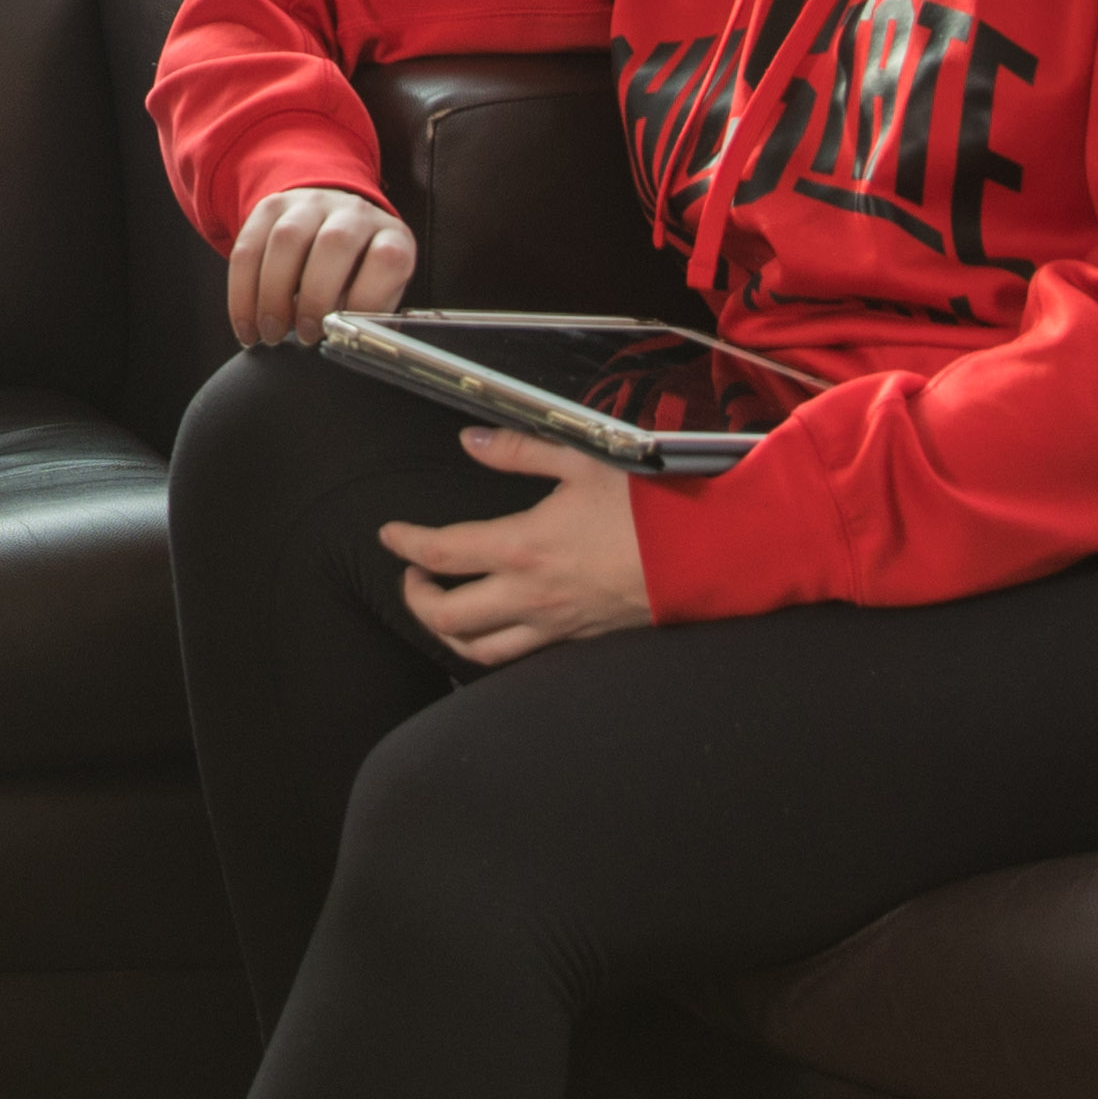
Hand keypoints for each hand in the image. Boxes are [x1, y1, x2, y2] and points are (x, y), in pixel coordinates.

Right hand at [221, 182, 419, 347]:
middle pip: (333, 243)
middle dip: (314, 297)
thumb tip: (346, 345)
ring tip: (271, 334)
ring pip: (286, 239)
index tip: (344, 332)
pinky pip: (248, 246)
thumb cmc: (357, 276)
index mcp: (391, 236)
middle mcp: (354, 213)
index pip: (387, 258)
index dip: (367, 298)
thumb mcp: (375, 294)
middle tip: (304, 336)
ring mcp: (311, 205)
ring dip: (272, 295)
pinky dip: (242, 293)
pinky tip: (246, 324)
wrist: (330, 225)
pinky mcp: (271, 207)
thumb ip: (366, 317)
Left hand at [385, 431, 654, 667]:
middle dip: (416, 598)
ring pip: (480, 650)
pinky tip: (495, 624)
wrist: (708, 555)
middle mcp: (531, 595)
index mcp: (523, 547)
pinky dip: (493, 645)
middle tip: (413, 575)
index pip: (441, 553)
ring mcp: (555, 625)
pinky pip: (521, 657)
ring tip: (443, 605)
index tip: (389, 535)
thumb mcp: (580, 460)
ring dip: (449, 632)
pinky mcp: (579, 639)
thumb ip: (517, 451)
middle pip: (447, 618)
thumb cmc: (648, 505)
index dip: (405, 544)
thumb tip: (468, 441)